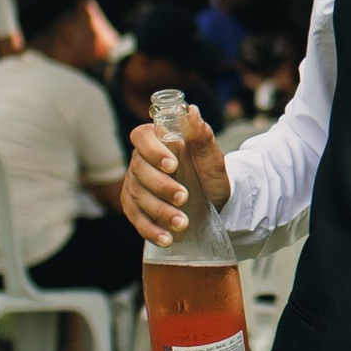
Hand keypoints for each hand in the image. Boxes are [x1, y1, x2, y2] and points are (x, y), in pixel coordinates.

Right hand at [121, 112, 226, 240]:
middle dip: (161, 186)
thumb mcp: (211, 155)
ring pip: (137, 197)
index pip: (141, 137)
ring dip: (159, 212)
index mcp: (156, 141)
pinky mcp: (136, 209)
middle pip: (139, 171)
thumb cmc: (210, 173)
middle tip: (184, 198)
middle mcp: (141, 162)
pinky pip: (136, 219)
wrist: (215, 201)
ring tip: (182, 224)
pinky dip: (150, 230)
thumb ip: (201, 134)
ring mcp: (135, 186)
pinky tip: (166, 239)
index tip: (173, 165)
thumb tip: (191, 111)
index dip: (153, 151)